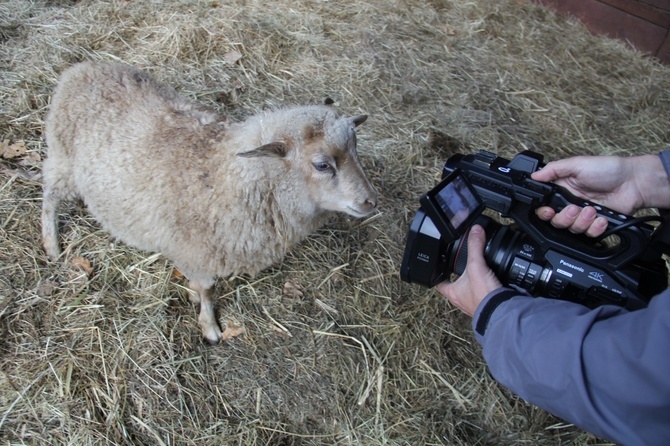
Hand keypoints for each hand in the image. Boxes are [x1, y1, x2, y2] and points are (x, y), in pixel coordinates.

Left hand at [436, 225, 501, 316]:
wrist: (502, 312)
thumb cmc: (484, 296)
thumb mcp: (476, 266)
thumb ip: (475, 247)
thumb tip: (476, 231)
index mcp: (452, 292)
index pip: (438, 281)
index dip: (436, 273)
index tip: (437, 265)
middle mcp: (461, 300)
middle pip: (454, 285)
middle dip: (458, 275)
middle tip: (460, 266)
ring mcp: (474, 303)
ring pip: (469, 290)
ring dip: (473, 282)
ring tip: (478, 272)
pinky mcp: (486, 305)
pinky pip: (484, 294)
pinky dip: (487, 287)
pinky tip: (493, 281)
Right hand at [530, 154, 669, 236]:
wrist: (634, 182)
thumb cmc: (608, 169)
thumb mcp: (577, 164)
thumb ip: (553, 169)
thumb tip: (534, 175)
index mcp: (562, 189)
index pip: (545, 206)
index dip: (544, 211)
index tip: (549, 211)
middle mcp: (571, 203)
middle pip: (556, 221)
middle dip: (564, 217)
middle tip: (575, 208)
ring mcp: (583, 215)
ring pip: (572, 229)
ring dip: (582, 221)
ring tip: (593, 210)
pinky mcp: (596, 224)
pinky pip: (589, 234)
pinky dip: (596, 227)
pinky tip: (601, 217)